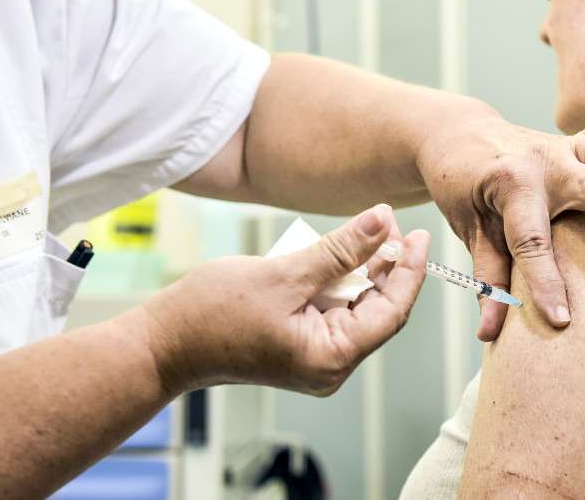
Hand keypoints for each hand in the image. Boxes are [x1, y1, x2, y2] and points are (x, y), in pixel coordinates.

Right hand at [142, 204, 429, 396]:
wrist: (164, 343)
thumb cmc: (213, 313)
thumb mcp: (285, 273)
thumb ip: (340, 249)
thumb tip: (384, 220)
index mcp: (332, 357)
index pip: (392, 311)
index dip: (410, 270)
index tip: (420, 235)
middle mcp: (331, 365)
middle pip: (379, 310)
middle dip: (388, 266)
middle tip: (391, 225)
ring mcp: (317, 358)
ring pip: (358, 308)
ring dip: (364, 271)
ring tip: (373, 232)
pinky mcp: (302, 347)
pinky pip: (335, 311)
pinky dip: (342, 282)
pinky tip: (345, 254)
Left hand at [418, 88, 584, 340]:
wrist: (456, 137)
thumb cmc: (462, 188)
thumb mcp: (470, 232)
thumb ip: (488, 278)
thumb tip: (490, 334)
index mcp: (510, 186)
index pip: (532, 243)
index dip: (545, 285)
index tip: (562, 321)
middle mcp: (541, 162)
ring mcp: (560, 148)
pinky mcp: (572, 142)